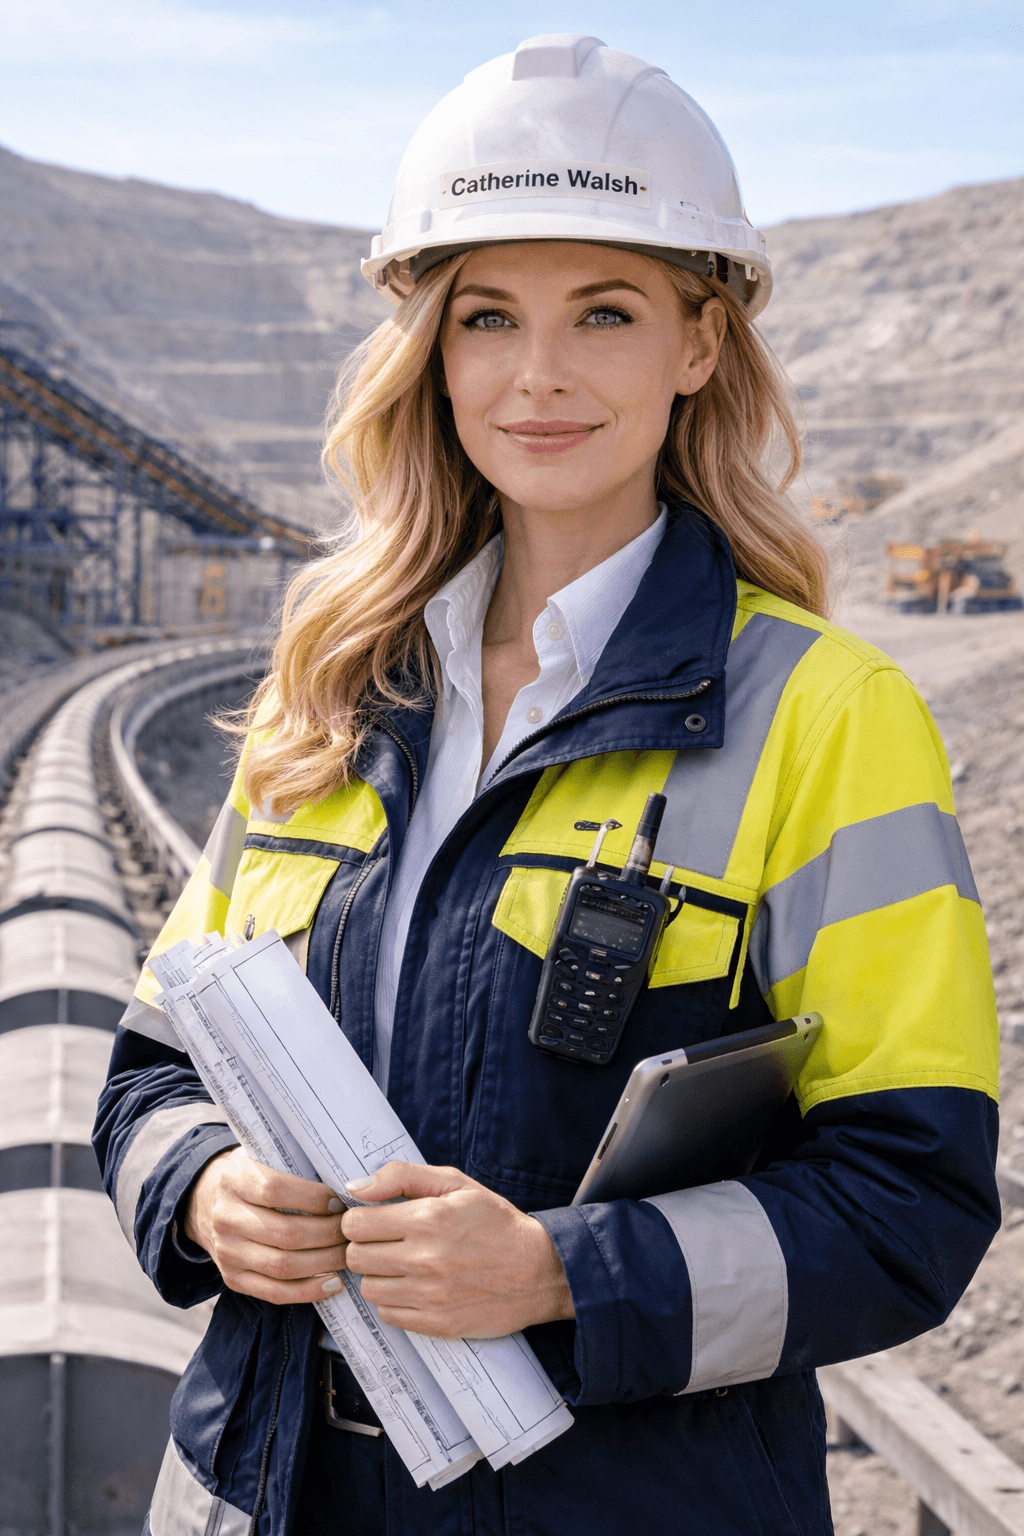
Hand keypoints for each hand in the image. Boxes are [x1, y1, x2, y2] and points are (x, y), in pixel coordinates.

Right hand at [184, 1146, 347, 1304]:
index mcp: (234, 1178)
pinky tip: (333, 1282)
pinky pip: (273, 1292)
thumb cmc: (252, 1175)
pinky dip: (308, 1291)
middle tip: (353, 1231)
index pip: (275, 1190)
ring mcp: (227, 1251)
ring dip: (323, 1263)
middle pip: (285, 1233)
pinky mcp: (232, 1278)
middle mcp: (226, 1216)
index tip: (339, 1201)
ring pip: (282, 1266)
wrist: (207, 1201)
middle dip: (328, 1234)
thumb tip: (346, 1178)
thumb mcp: (263, 1155)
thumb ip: (294, 1161)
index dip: (313, 1198)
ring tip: (348, 1255)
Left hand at [340, 1161, 573, 1337]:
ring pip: (369, 1288)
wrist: (540, 1270)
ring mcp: (430, 1296)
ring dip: (380, 1275)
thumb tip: (355, 1187)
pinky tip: (416, 1287)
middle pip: (355, 1257)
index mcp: (427, 1219)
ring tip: (405, 1265)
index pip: (355, 1224)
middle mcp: (424, 1259)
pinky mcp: (437, 1324)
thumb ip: (402, 1176)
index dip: (359, 1219)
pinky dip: (396, 1301)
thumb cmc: (496, 1222)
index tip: (373, 1220)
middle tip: (388, 1242)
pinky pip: (389, 1315)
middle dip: (366, 1246)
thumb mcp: (456, 1183)